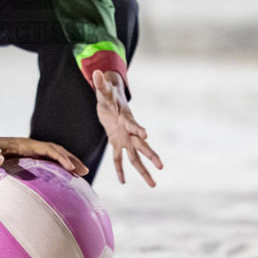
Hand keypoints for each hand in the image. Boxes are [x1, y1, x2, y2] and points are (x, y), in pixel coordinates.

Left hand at [0, 128, 88, 176]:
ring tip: (80, 174)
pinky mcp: (23, 158)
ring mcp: (26, 151)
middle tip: (85, 172)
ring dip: (67, 162)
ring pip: (52, 155)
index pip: (48, 149)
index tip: (71, 168)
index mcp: (23, 144)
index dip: (61, 157)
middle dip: (71, 159)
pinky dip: (56, 167)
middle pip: (55, 150)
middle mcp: (27, 146)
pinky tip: (61, 177)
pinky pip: (45, 161)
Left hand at [93, 70, 162, 186]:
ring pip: (135, 157)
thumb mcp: (103, 90)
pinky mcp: (116, 142)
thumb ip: (100, 84)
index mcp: (126, 118)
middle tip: (161, 165)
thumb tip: (96, 73)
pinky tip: (122, 182)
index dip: (138, 129)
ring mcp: (124, 138)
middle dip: (150, 155)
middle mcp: (128, 131)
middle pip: (140, 145)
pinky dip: (119, 170)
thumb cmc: (108, 94)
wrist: (110, 100)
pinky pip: (118, 158)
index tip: (146, 135)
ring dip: (143, 170)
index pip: (133, 124)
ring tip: (153, 185)